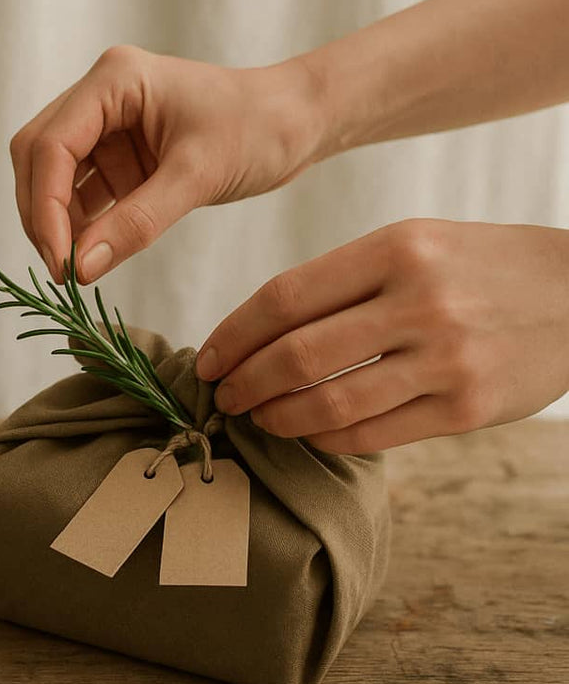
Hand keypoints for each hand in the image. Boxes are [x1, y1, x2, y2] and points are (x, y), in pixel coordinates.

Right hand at [10, 45, 323, 282]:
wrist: (301, 121)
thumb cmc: (261, 128)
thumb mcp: (199, 176)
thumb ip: (137, 222)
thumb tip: (80, 268)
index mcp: (113, 80)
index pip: (51, 145)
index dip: (44, 206)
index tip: (59, 262)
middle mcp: (100, 96)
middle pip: (37, 156)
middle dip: (41, 214)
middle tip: (62, 270)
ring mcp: (105, 125)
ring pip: (51, 177)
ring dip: (57, 223)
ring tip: (76, 268)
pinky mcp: (117, 154)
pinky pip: (80, 192)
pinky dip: (79, 225)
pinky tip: (89, 255)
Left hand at [198, 219, 568, 452]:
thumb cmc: (475, 268)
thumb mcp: (412, 245)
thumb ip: (340, 282)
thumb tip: (255, 334)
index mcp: (394, 249)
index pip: (283, 299)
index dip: (232, 335)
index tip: (208, 358)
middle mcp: (419, 301)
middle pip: (296, 356)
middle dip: (244, 383)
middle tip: (224, 396)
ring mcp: (446, 358)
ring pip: (329, 404)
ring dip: (278, 418)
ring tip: (260, 417)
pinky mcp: (467, 407)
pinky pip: (372, 434)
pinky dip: (327, 438)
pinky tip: (311, 432)